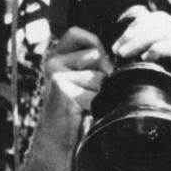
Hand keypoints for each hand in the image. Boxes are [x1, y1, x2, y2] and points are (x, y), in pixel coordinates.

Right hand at [40, 26, 111, 151]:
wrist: (55, 138)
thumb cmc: (73, 109)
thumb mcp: (81, 80)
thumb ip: (92, 64)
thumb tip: (117, 56)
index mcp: (56, 56)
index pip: (76, 33)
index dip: (93, 43)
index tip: (97, 62)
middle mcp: (53, 62)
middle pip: (95, 56)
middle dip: (101, 74)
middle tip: (88, 92)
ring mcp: (56, 74)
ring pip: (98, 77)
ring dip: (98, 93)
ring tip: (83, 104)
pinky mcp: (62, 89)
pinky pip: (94, 93)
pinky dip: (94, 106)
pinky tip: (81, 112)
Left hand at [112, 7, 170, 134]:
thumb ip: (158, 63)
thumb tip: (131, 64)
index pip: (157, 19)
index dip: (135, 27)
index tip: (120, 45)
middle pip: (156, 20)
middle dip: (132, 32)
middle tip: (118, 49)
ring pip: (161, 29)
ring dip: (138, 40)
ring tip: (124, 54)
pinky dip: (156, 49)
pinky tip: (146, 59)